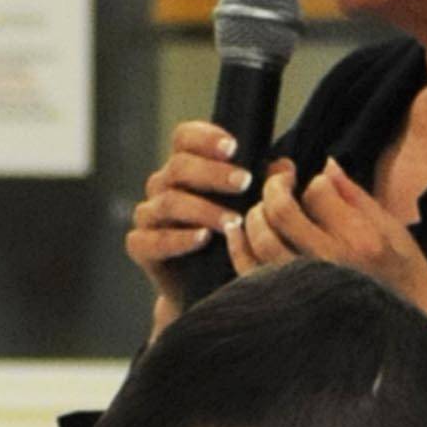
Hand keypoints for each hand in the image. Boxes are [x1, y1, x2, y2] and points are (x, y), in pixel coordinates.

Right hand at [125, 120, 256, 333]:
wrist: (205, 289)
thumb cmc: (228, 238)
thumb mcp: (248, 208)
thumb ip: (266, 184)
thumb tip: (285, 167)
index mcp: (185, 167)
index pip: (185, 138)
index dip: (205, 137)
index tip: (233, 147)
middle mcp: (162, 185)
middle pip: (179, 167)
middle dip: (213, 173)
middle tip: (244, 183)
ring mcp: (149, 215)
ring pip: (170, 202)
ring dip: (204, 209)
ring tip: (234, 221)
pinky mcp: (141, 245)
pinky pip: (153, 239)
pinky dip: (179, 239)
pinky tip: (203, 239)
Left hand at [231, 157, 426, 370]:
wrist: (407, 334)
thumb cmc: (406, 280)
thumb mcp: (394, 231)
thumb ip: (356, 198)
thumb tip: (327, 166)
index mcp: (361, 241)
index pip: (317, 192)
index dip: (313, 181)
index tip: (317, 185)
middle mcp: (330, 264)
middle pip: (282, 211)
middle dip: (275, 186)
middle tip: (280, 181)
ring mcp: (306, 288)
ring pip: (262, 239)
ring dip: (256, 213)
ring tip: (264, 206)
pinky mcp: (288, 306)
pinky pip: (250, 272)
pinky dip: (239, 245)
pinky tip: (239, 229)